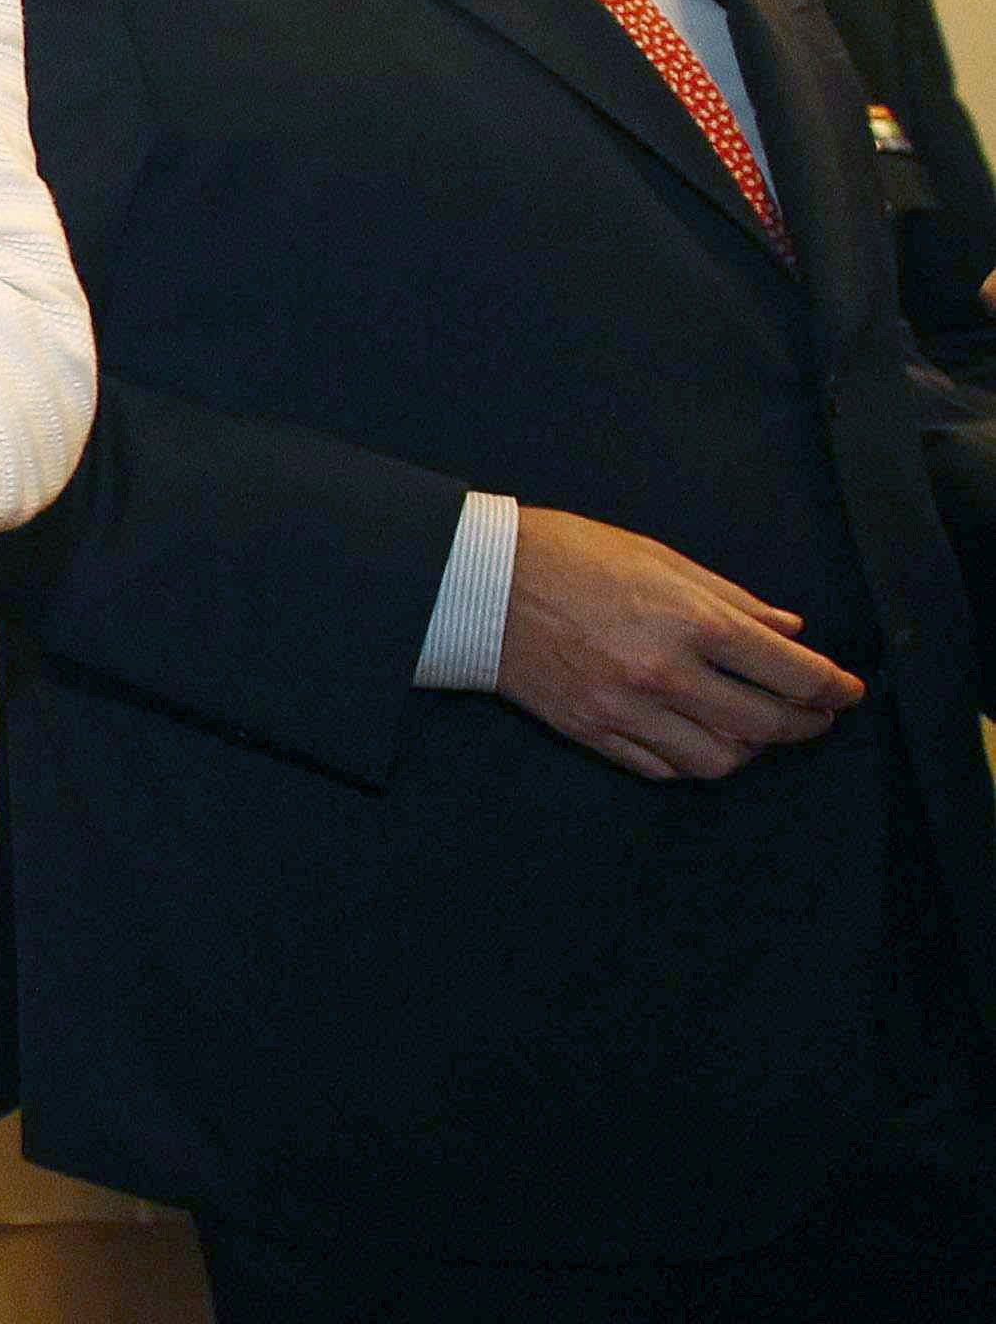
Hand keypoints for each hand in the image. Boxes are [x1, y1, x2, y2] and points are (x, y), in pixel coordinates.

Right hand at [496, 506, 861, 781]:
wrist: (477, 583)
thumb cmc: (568, 555)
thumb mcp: (659, 558)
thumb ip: (731, 599)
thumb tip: (787, 629)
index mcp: (692, 623)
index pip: (793, 672)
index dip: (834, 687)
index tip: (846, 690)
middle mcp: (668, 675)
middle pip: (767, 725)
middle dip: (805, 724)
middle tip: (814, 715)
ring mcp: (628, 710)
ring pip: (719, 760)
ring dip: (749, 749)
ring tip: (751, 730)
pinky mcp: (592, 732)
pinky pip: (662, 768)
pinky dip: (692, 761)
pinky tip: (698, 739)